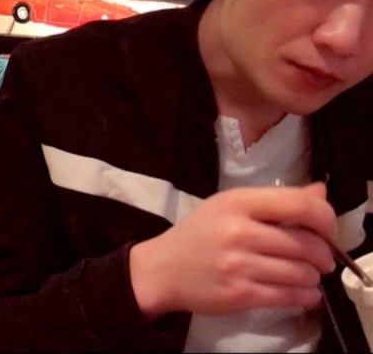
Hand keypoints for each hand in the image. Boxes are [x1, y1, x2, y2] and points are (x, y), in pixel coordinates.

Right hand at [129, 182, 335, 317]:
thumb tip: (320, 194)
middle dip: (324, 253)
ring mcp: (239, 264)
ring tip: (307, 274)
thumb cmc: (200, 233)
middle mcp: (239, 231)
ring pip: (301, 273)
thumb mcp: (231, 206)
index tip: (327, 228)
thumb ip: (275, 200)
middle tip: (322, 258)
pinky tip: (303, 292)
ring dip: (313, 276)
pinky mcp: (240, 294)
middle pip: (306, 243)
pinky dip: (306, 296)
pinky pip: (289, 297)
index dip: (324, 217)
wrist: (164, 267)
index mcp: (237, 201)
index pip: (298, 204)